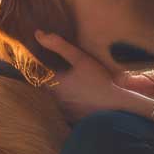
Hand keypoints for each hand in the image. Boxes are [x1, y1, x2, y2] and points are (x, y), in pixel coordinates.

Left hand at [34, 32, 153, 121]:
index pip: (38, 74)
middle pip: (48, 87)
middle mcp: (56, 99)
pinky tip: (82, 96)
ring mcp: (64, 110)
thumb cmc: (99, 80)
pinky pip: (67, 108)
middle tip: (64, 71)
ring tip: (75, 84)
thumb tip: (39, 34)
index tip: (45, 61)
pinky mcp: (73, 118)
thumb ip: (59, 46)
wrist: (116, 104)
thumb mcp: (81, 58)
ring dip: (62, 91)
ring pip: (57, 98)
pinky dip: (71, 101)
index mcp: (55, 84)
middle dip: (53, 79)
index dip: (40, 67)